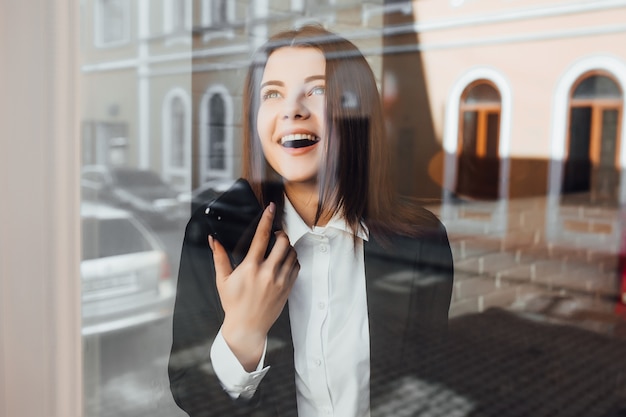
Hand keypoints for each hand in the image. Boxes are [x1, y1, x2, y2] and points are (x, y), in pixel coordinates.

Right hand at [209, 202, 299, 370]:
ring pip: (292, 253)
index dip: (266, 220)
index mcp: (250, 268)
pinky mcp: (288, 288)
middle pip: (283, 242)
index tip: (270, 209)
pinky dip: (293, 259)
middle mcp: (267, 273)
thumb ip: (219, 257)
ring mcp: (280, 281)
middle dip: (281, 234)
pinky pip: (296, 266)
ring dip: (288, 246)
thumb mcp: (222, 280)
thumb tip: (213, 240)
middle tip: (276, 234)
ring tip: (280, 247)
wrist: (247, 327)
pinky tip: (285, 260)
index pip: (261, 237)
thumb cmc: (233, 303)